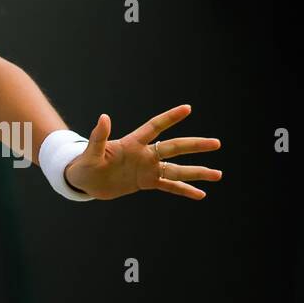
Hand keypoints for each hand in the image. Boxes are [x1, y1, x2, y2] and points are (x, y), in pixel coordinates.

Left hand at [63, 104, 222, 200]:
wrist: (85, 181)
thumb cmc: (85, 164)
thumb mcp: (91, 152)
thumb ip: (99, 137)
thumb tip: (104, 117)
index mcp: (132, 143)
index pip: (155, 127)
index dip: (170, 118)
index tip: (187, 108)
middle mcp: (144, 154)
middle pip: (173, 148)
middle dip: (194, 145)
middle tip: (216, 143)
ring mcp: (147, 168)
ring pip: (177, 169)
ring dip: (197, 172)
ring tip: (218, 174)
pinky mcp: (146, 182)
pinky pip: (169, 186)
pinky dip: (184, 190)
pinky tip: (201, 194)